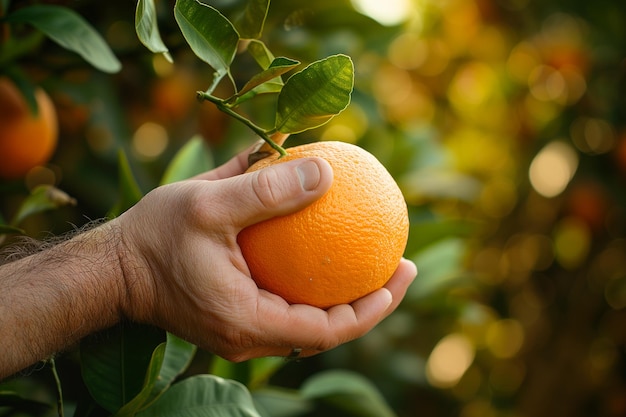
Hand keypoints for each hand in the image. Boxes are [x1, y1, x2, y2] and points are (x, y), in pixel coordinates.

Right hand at [115, 147, 416, 360]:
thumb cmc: (153, 237)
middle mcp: (248, 337)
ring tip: (375, 262)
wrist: (112, 269)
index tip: (400, 275)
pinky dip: (313, 288)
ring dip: (345, 297)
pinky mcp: (234, 317)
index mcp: (247, 320)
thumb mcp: (209, 203)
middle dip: (370, 302)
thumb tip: (326, 172)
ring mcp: (242, 332)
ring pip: (309, 322)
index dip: (372, 308)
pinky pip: (287, 307)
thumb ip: (267, 188)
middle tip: (402, 265)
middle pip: (326, 331)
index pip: (328, 330)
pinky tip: (325, 254)